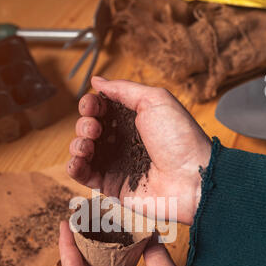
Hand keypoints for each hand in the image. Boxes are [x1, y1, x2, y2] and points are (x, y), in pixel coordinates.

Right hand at [68, 77, 210, 224]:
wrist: (191, 178)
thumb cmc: (180, 139)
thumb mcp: (155, 100)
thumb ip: (123, 89)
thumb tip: (97, 81)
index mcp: (133, 120)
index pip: (101, 109)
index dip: (91, 105)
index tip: (93, 106)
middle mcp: (123, 141)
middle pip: (88, 128)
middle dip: (85, 124)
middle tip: (96, 128)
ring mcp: (116, 164)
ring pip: (82, 150)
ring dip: (77, 143)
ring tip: (88, 144)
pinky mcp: (111, 185)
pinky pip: (83, 175)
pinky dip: (74, 166)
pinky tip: (78, 160)